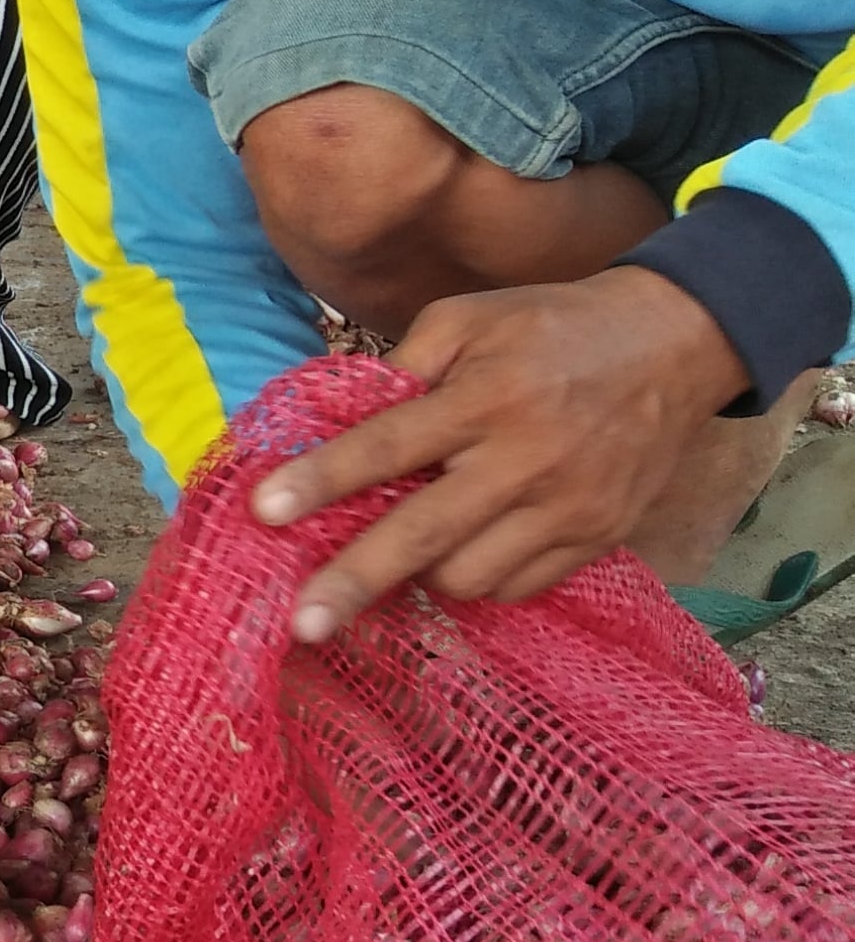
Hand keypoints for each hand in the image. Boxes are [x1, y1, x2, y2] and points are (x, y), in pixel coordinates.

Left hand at [252, 268, 747, 644]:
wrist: (678, 344)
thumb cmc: (551, 326)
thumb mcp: (469, 317)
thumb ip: (403, 369)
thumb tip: (338, 425)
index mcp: (486, 397)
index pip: (386, 446)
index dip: (322, 480)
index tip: (262, 512)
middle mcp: (527, 461)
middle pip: (425, 536)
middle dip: (355, 582)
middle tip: (302, 624)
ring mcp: (569, 508)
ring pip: (471, 577)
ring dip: (421, 575)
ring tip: (399, 551)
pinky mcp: (600, 538)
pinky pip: (520, 588)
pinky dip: (479, 579)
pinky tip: (461, 551)